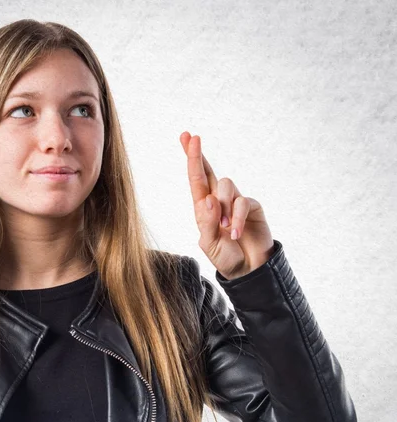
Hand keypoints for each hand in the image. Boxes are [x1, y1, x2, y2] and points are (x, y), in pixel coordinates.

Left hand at [180, 132, 274, 279]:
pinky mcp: (251, 206)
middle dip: (198, 155)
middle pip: (209, 172)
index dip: (191, 158)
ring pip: (225, 186)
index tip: (186, 136)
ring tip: (225, 229)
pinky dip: (237, 219)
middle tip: (193, 138)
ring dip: (222, 206)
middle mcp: (218, 201)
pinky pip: (242, 202)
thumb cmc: (225, 257)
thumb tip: (208, 199)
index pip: (195, 179)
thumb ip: (207, 223)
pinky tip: (235, 233)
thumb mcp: (209, 243)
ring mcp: (235, 202)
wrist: (247, 270)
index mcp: (203, 208)